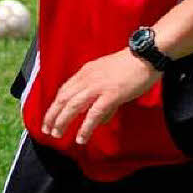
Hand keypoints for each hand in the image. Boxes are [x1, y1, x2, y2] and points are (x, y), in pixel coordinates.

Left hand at [42, 49, 160, 145]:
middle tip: (46, 130)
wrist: (146, 54)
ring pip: (73, 106)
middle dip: (52, 115)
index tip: (48, 117)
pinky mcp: (111, 94)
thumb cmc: (130, 66)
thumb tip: (98, 120)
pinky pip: (94, 113)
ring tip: (56, 134)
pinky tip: (81, 138)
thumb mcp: (107, 76)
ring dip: (62, 122)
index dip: (54, 105)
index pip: (64, 90)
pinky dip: (85, 127)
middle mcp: (87, 78)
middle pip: (63, 99)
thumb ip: (100, 97)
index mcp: (85, 72)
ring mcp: (98, 86)